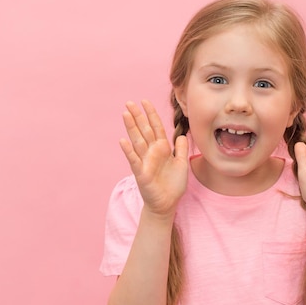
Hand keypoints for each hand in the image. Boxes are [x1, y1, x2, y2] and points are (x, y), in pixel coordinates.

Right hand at [120, 100, 188, 215]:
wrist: (167, 203)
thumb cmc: (173, 185)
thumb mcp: (182, 164)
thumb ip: (181, 149)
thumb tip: (181, 135)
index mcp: (162, 149)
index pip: (156, 127)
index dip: (151, 114)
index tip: (145, 101)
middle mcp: (152, 152)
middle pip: (144, 130)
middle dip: (137, 116)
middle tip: (129, 102)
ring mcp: (145, 161)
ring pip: (137, 140)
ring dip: (131, 127)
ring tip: (125, 114)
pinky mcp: (141, 173)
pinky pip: (134, 160)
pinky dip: (128, 150)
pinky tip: (123, 140)